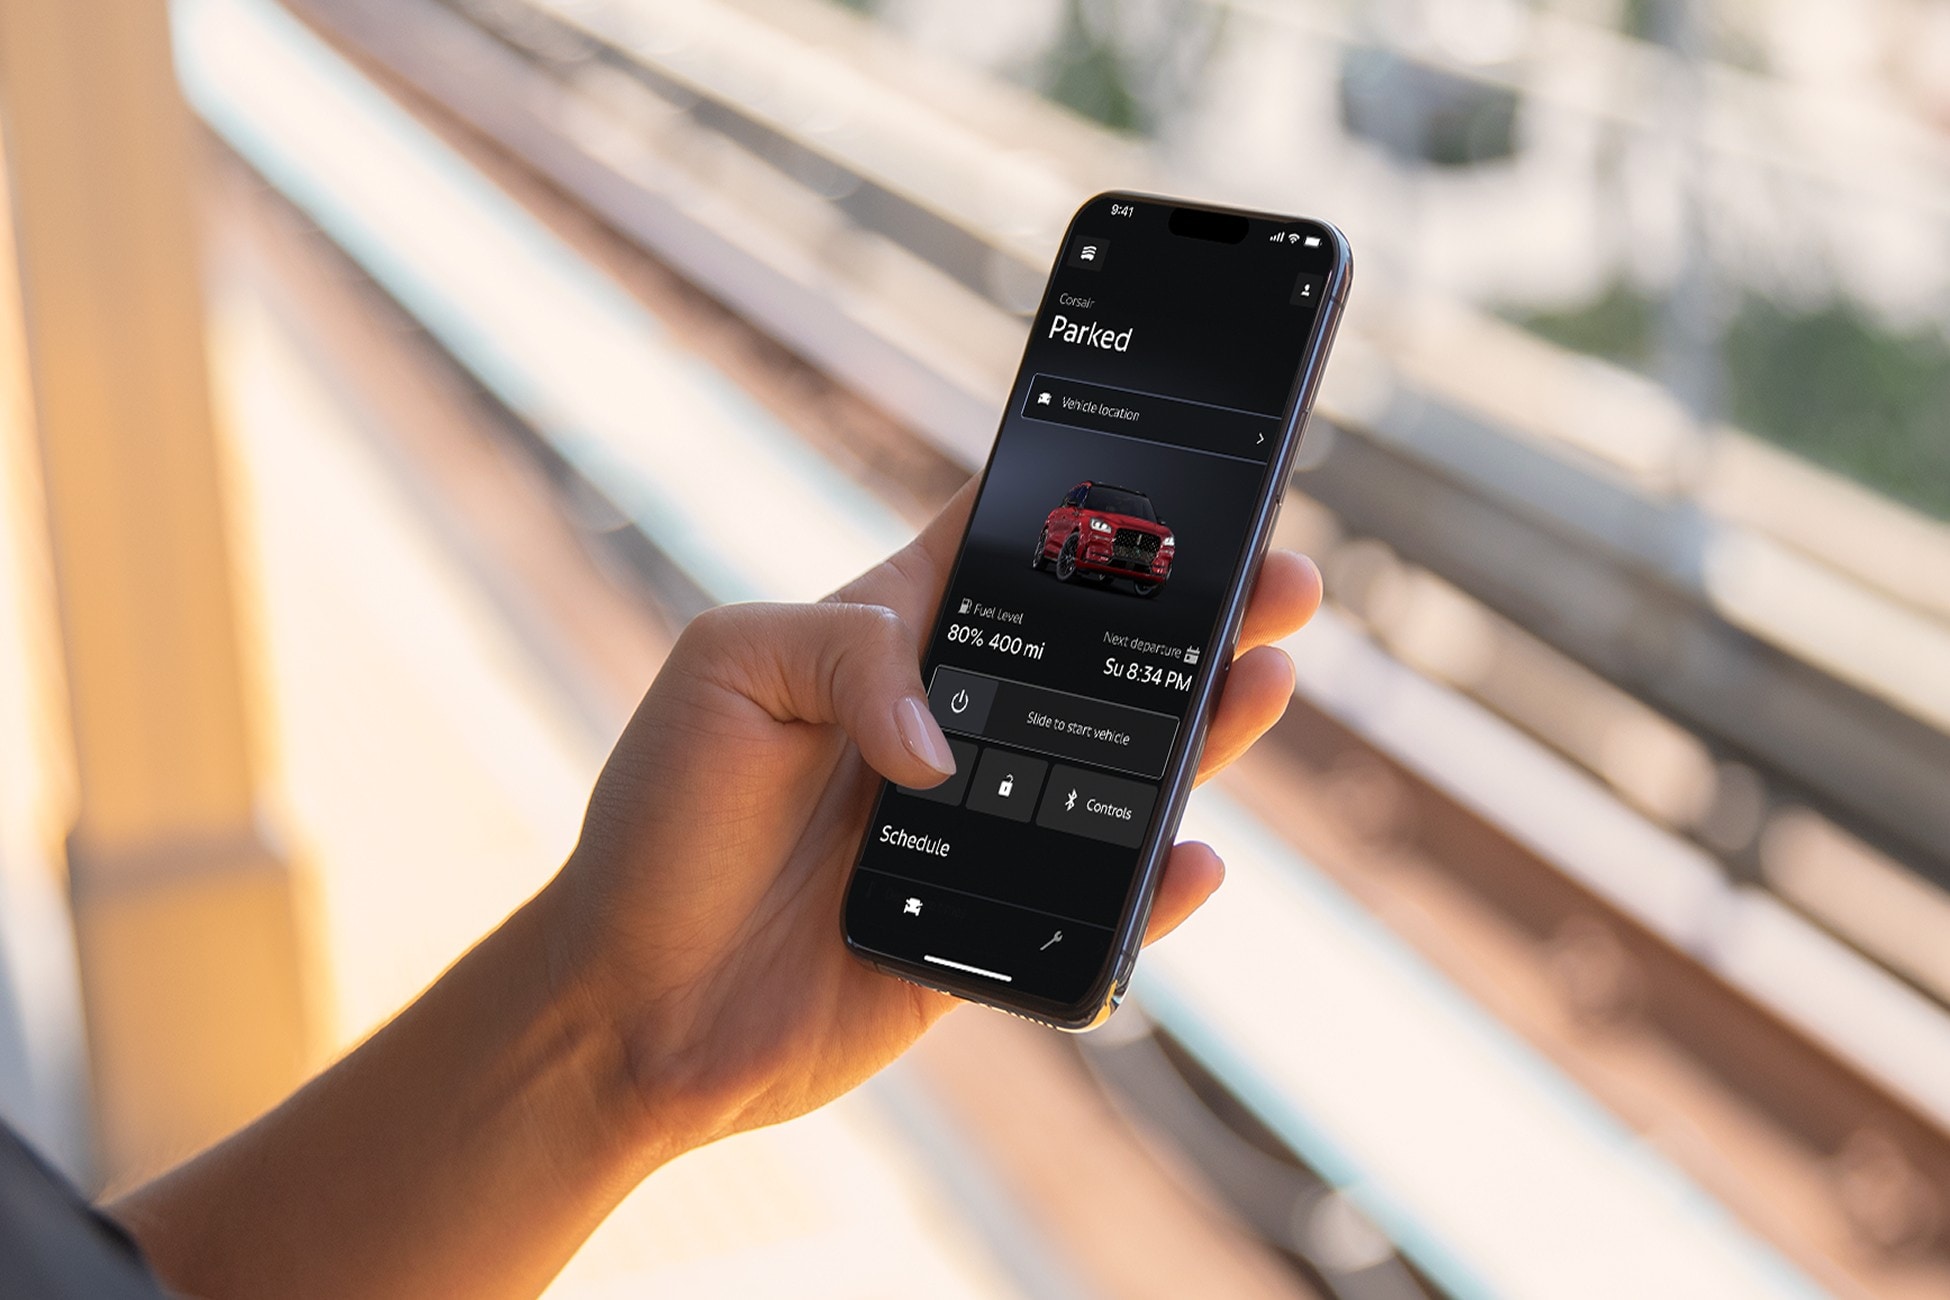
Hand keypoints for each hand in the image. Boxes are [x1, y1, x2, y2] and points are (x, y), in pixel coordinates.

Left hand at [555, 479, 1322, 1158]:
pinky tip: (1198, 858)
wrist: (627, 1007)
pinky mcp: (992, 930)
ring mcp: (979, 829)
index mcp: (886, 641)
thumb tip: (949, 745)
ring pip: (1119, 771)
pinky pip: (1096, 907)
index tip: (1180, 469)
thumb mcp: (727, 674)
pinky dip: (1153, 890)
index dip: (1088, 507)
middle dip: (1192, 611)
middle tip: (1279, 579)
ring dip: (1203, 729)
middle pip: (1095, 656)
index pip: (1004, 549)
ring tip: (1267, 678)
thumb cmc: (661, 824)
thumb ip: (847, 655)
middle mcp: (949, 725)